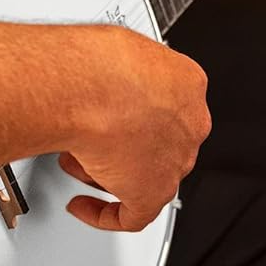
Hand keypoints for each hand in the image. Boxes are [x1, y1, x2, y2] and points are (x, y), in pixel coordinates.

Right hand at [58, 28, 209, 231]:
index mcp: (186, 83)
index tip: (116, 114)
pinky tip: (83, 206)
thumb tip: (88, 78)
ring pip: (145, 175)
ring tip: (76, 160)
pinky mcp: (153, 193)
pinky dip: (104, 214)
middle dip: (121, 143)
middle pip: (158, 142)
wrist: (95, 86)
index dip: (136, 114)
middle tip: (91, 137)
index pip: (168, 106)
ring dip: (108, 172)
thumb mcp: (111, 50)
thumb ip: (113, 72)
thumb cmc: (99, 63)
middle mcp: (189, 123)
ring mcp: (175, 160)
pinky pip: (132, 215)